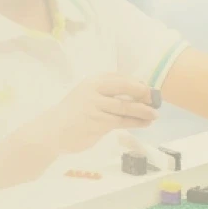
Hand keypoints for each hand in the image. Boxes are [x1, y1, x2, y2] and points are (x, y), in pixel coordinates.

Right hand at [38, 74, 158, 154]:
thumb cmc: (73, 113)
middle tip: (155, 98)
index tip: (148, 89)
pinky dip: (135, 122)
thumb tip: (137, 91)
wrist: (52, 131)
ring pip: (125, 107)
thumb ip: (106, 92)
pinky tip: (145, 123)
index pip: (119, 77)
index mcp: (92, 81)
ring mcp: (95, 106)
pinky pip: (120, 121)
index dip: (136, 82)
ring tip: (154, 114)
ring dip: (143, 110)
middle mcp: (93, 90)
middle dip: (142, 92)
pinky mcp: (97, 123)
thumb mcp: (87, 95)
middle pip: (124, 87)